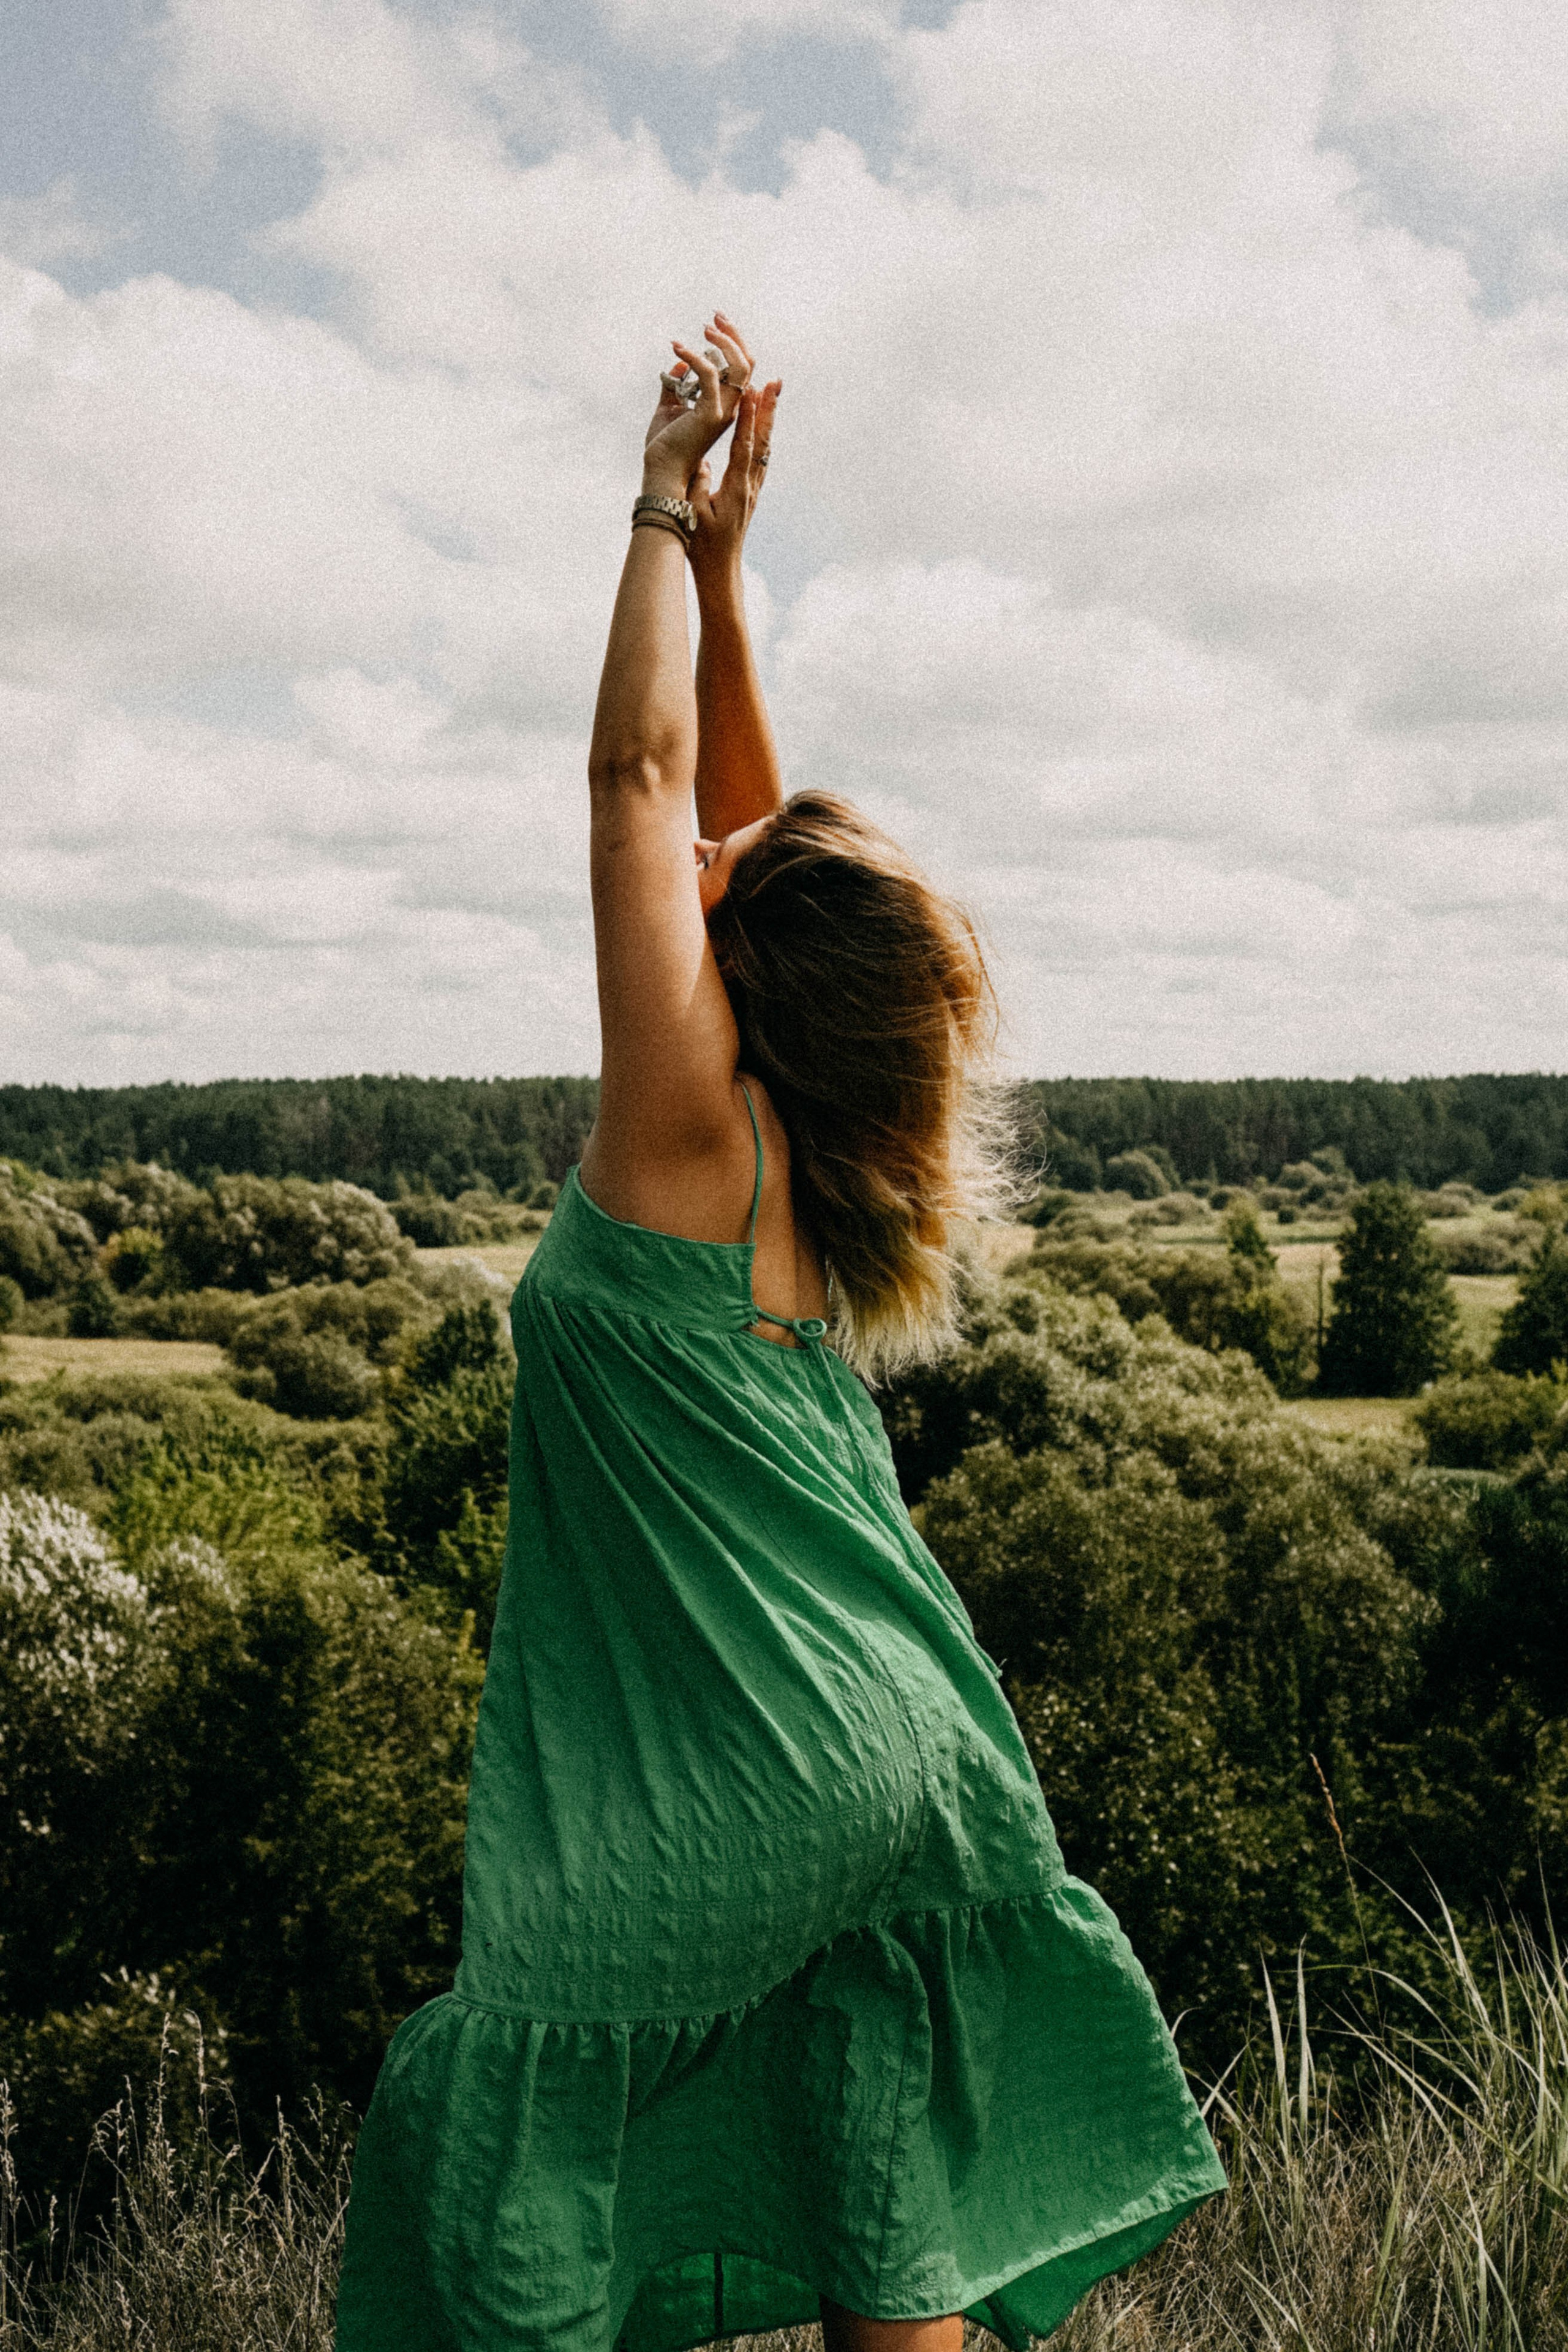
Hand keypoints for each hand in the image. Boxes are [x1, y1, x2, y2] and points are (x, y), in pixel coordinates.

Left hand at [640, 312, 755, 496]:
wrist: (660, 471)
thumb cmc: (664, 445)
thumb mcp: (668, 406)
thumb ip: (675, 384)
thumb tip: (678, 361)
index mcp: (725, 406)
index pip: (741, 369)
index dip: (733, 343)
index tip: (714, 325)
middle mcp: (731, 408)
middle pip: (747, 363)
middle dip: (733, 335)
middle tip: (715, 316)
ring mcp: (724, 412)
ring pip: (739, 367)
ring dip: (723, 341)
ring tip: (703, 328)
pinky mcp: (710, 414)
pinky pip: (710, 375)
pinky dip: (695, 356)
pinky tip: (677, 347)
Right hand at [689, 367, 779, 592]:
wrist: (720, 571)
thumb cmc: (703, 546)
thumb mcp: (694, 514)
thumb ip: (697, 485)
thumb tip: (701, 463)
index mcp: (736, 488)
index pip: (744, 446)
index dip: (748, 418)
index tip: (753, 391)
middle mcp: (749, 485)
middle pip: (762, 441)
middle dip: (768, 409)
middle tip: (776, 382)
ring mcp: (752, 489)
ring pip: (763, 447)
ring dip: (766, 419)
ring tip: (771, 392)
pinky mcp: (749, 493)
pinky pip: (758, 457)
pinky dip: (759, 435)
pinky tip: (760, 424)